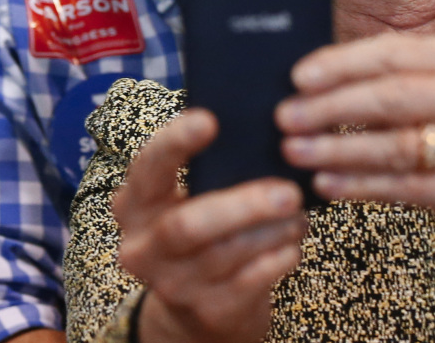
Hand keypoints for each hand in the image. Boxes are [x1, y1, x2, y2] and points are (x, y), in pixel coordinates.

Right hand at [113, 110, 307, 342]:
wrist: (198, 308)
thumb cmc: (205, 223)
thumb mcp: (193, 194)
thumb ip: (214, 163)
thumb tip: (265, 122)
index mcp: (136, 203)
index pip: (148, 167)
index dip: (175, 142)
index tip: (210, 120)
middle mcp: (144, 247)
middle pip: (188, 225)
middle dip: (243, 206)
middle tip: (289, 191)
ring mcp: (173, 285)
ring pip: (225, 254)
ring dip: (271, 231)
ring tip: (298, 211)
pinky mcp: (208, 313)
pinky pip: (249, 283)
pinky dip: (277, 258)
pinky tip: (293, 242)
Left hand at [277, 35, 434, 268]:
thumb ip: (398, 77)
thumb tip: (317, 79)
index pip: (394, 53)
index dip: (342, 63)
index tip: (299, 75)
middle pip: (390, 96)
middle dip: (330, 106)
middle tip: (287, 115)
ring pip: (392, 144)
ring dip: (335, 149)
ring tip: (295, 151)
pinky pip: (400, 185)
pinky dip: (357, 184)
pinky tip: (325, 183)